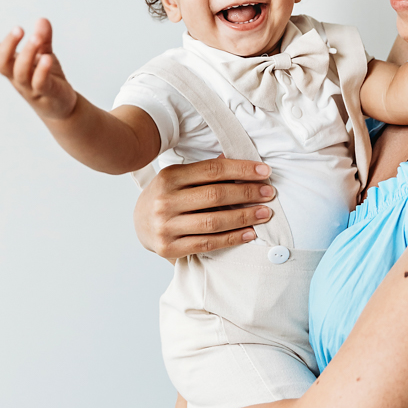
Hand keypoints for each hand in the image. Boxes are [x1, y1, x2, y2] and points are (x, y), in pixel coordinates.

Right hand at [0, 17, 77, 120]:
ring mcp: (30, 87)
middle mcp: (17, 77)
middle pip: (3, 63)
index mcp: (14, 66)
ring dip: (27, 54)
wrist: (61, 107)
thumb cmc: (48, 79)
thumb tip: (42, 19)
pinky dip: (42, 70)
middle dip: (8, 45)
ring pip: (21, 72)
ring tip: (35, 38)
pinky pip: (40, 83)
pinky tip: (47, 58)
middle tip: (18, 28)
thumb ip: (43, 38)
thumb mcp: (45, 54)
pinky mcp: (46, 93)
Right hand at [133, 157, 275, 258]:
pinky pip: (208, 243)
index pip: (212, 170)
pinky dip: (232, 238)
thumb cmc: (166, 196)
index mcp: (169, 177)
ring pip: (214, 221)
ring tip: (264, 213)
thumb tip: (236, 160)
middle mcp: (165, 200)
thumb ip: (205, 171)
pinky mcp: (170, 248)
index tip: (264, 171)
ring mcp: (166, 226)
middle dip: (247, 193)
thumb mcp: (179, 177)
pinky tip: (249, 233)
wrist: (139, 223)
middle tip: (269, 193)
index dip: (241, 170)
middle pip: (216, 195)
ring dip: (244, 217)